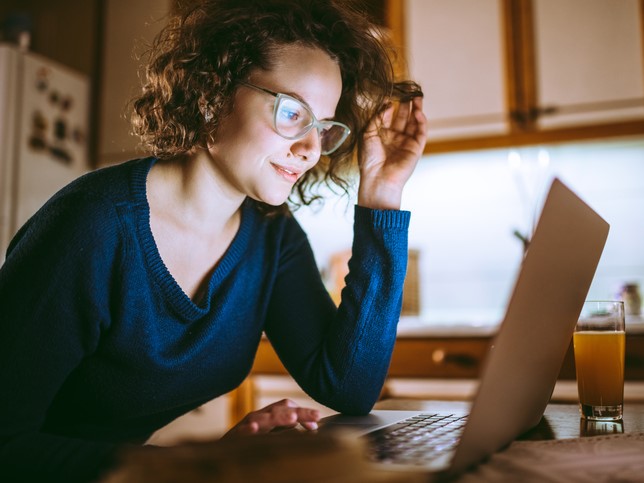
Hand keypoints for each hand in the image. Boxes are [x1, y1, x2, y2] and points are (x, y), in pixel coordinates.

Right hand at [222, 399, 320, 437]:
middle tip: (316, 416)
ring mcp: (245, 426)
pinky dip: (247, 430)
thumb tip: (310, 428)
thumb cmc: (248, 443)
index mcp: (268, 415)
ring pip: (263, 417)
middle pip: (281, 409)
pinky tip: (253, 428)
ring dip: (279, 416)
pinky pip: (240, 432)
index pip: (287, 406)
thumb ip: (287, 429)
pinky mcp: (233, 438)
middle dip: (299, 411)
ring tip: (293, 417)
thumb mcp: (270, 433)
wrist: (219, 454)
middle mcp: (258, 417)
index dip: (303, 412)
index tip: (317, 422)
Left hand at [358, 95, 426, 209]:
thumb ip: (378, 117)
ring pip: (413, 122)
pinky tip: (417, 112)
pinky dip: (421, 121)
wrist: (378, 178)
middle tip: (408, 90)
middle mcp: (395, 138)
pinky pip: (421, 131)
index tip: (391, 93)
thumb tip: (388, 103)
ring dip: (416, 109)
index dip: (391, 105)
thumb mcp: (368, 133)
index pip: (389, 116)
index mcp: (382, 135)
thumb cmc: (369, 159)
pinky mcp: (416, 148)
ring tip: (417, 96)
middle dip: (406, 104)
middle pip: (403, 117)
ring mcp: (406, 142)